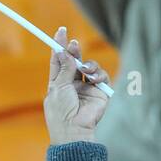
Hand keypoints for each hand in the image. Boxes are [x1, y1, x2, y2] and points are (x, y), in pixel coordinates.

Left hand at [44, 26, 110, 146]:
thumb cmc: (60, 112)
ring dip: (88, 64)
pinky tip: (92, 79)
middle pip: (75, 60)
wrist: (74, 129)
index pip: (59, 61)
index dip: (60, 46)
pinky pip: (101, 76)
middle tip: (73, 43)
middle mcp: (72, 84)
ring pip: (90, 66)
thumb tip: (64, 51)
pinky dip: (98, 74)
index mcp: (58, 84)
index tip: (61, 31)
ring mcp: (86, 88)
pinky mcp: (99, 92)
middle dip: (75, 51)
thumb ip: (64, 68)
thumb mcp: (58, 87)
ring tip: (85, 70)